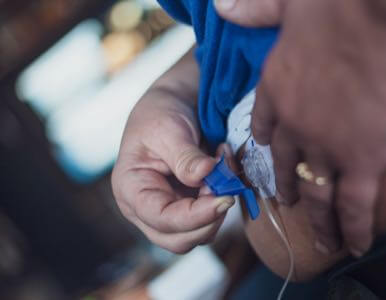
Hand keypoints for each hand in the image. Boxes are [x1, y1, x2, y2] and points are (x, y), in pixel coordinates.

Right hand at [111, 92, 234, 253]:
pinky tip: (224, 172)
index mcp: (131, 191)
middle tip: (225, 187)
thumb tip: (206, 175)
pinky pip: (211, 218)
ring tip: (222, 170)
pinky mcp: (189, 206)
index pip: (162, 220)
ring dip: (219, 209)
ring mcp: (169, 210)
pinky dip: (223, 200)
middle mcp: (146, 209)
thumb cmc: (160, 114)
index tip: (224, 199)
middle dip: (208, 220)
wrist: (172, 104)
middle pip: (178, 240)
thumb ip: (186, 157)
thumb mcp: (169, 130)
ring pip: (199, 234)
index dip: (195, 216)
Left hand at [216, 0, 385, 255]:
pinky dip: (355, 228)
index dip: (265, 140)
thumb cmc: (342, 5)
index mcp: (279, 87)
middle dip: (284, 186)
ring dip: (317, 218)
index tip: (267, 151)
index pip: (264, 123)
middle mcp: (297, 123)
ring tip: (318, 236)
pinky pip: (354, 204)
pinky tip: (357, 245)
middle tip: (285, 202)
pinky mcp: (364, 159)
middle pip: (285, 164)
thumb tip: (222, 6)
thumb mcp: (291, 3)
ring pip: (316, 192)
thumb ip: (256, 8)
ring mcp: (326, 146)